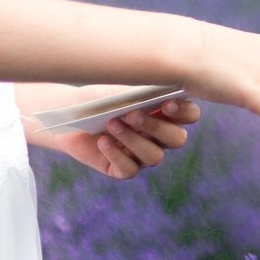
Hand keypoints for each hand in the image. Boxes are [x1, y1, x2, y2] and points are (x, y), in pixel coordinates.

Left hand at [44, 95, 201, 180]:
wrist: (69, 113)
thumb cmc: (99, 96)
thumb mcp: (121, 89)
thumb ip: (144, 91)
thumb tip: (161, 89)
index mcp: (165, 113)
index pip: (190, 115)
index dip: (184, 112)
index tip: (166, 103)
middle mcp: (158, 136)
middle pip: (177, 139)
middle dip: (156, 126)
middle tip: (132, 114)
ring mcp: (141, 155)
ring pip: (154, 156)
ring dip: (134, 140)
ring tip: (112, 124)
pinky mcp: (122, 169)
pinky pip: (129, 170)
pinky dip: (117, 155)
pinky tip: (103, 142)